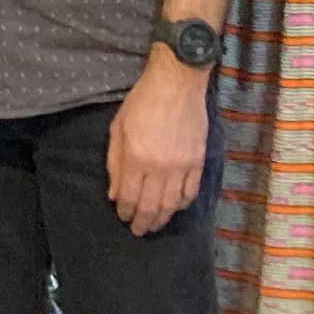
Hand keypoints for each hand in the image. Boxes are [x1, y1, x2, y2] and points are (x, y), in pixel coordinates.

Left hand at [104, 51, 209, 236]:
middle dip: (143, 223)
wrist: (177, 83)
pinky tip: (174, 207)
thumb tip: (115, 195)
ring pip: (172, 205)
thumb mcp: (118, 129)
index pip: (129, 198)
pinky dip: (181, 204)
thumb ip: (115, 164)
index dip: (125, 212)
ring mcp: (182, 166)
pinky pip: (191, 192)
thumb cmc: (142, 102)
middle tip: (138, 231)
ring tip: (154, 224)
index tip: (123, 217)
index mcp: (136, 158)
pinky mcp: (198, 161)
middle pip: (151, 207)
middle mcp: (160, 167)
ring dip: (162, 219)